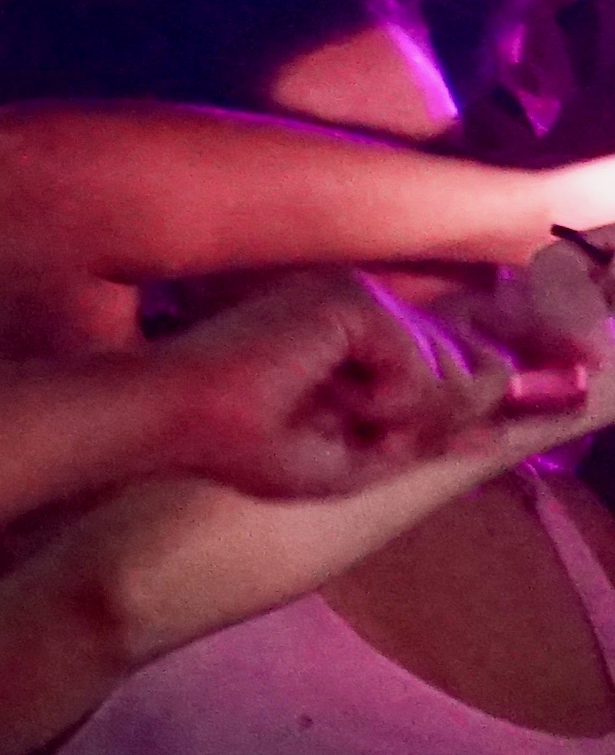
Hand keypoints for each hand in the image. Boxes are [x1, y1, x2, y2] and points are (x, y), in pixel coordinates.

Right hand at [148, 264, 579, 500]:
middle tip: (379, 434)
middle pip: (479, 364)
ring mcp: (357, 298)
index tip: (575, 369)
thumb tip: (500, 420)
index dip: (522, 363)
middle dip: (454, 414)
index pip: (466, 348)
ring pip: (457, 370)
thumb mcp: (364, 456)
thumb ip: (432, 431)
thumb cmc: (247, 449)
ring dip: (412, 419)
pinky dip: (391, 402)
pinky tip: (337, 405)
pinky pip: (421, 365)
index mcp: (363, 338)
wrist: (179, 428)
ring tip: (343, 425)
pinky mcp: (348, 299)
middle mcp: (366, 308)